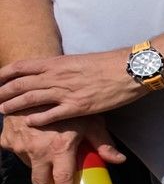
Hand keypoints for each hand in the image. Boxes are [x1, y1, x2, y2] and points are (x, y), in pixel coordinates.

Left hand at [0, 50, 144, 126]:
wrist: (131, 69)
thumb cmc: (110, 63)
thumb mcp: (81, 61)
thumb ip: (64, 68)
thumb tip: (55, 73)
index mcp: (58, 63)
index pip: (22, 66)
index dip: (5, 73)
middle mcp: (57, 76)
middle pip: (21, 84)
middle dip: (3, 91)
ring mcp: (66, 92)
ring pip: (30, 99)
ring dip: (13, 105)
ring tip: (2, 110)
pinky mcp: (78, 106)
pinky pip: (51, 114)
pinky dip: (37, 118)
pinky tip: (28, 122)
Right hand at [0, 112, 124, 183]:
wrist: (34, 84)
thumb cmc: (67, 100)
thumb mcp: (90, 119)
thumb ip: (103, 142)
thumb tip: (119, 160)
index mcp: (58, 148)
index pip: (62, 181)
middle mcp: (36, 150)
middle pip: (40, 181)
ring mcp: (19, 145)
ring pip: (29, 166)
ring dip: (39, 168)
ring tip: (50, 161)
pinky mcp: (6, 138)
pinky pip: (16, 151)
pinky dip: (24, 151)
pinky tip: (35, 144)